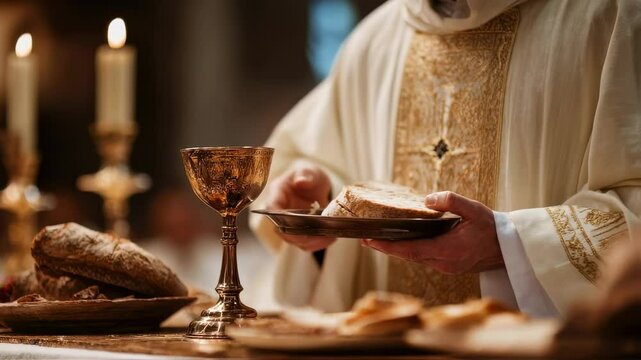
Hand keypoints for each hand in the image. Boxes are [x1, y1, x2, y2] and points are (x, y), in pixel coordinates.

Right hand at [265, 162, 335, 251]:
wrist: (315, 184)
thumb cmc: (309, 176)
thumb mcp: (309, 171)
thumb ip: (305, 175)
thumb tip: (300, 182)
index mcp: (277, 193)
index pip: (272, 207)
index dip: (279, 217)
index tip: (294, 223)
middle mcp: (280, 211)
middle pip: (281, 229)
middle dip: (299, 236)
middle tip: (318, 235)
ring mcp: (289, 223)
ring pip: (293, 240)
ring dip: (311, 242)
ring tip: (329, 237)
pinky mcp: (299, 231)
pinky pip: (305, 243)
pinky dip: (317, 243)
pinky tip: (330, 238)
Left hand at [361, 191, 502, 273]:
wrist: (510, 250)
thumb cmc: (493, 229)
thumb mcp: (475, 209)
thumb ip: (452, 202)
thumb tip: (429, 200)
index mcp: (447, 251)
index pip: (410, 250)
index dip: (388, 247)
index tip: (369, 241)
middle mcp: (443, 263)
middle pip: (408, 256)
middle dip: (386, 248)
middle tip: (365, 238)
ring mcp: (446, 267)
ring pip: (415, 258)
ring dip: (397, 250)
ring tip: (378, 239)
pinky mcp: (449, 266)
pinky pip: (424, 258)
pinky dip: (411, 250)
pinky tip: (404, 241)